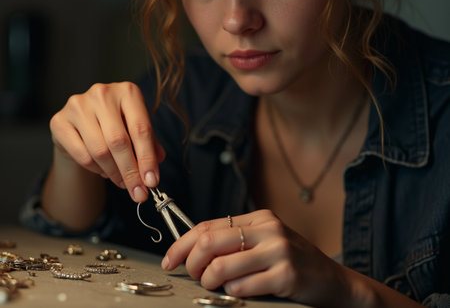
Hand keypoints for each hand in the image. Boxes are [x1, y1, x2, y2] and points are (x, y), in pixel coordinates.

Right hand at [49, 82, 164, 202]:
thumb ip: (149, 146)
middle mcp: (102, 93)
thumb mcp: (137, 129)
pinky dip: (97, 170)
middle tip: (138, 192)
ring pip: (100, 150)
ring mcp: (78, 105)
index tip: (152, 181)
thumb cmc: (117, 124)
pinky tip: (105, 172)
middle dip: (131, 172)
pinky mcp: (59, 121)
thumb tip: (153, 173)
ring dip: (114, 173)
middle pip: (119, 141)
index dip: (147, 158)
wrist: (83, 122)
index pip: (141, 129)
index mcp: (128, 91)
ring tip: (123, 182)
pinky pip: (82, 155)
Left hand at [161, 209, 351, 304]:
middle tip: (194, 275)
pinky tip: (240, 292)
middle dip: (192, 263)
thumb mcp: (265, 241)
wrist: (333, 281)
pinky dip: (232, 293)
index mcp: (259, 218)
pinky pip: (242, 287)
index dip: (182, 243)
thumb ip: (235, 240)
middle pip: (210, 242)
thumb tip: (193, 249)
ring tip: (215, 286)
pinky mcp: (286, 276)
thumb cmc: (293, 261)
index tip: (170, 260)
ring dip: (210, 282)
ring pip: (221, 266)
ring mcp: (278, 251)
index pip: (208, 225)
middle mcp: (268, 229)